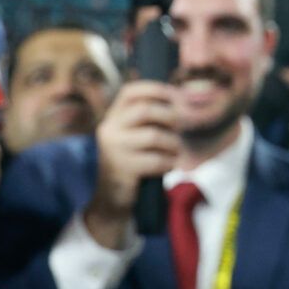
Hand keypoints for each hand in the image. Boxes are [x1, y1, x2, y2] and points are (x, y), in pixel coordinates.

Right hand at [83, 81, 180, 248]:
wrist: (111, 199)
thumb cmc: (131, 163)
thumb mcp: (132, 136)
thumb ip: (147, 120)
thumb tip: (179, 103)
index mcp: (112, 117)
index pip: (130, 92)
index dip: (155, 89)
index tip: (175, 96)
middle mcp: (109, 129)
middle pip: (145, 110)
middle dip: (170, 116)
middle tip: (179, 127)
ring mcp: (114, 149)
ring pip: (154, 135)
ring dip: (173, 143)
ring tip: (176, 151)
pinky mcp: (124, 169)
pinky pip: (156, 160)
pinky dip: (169, 162)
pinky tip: (169, 166)